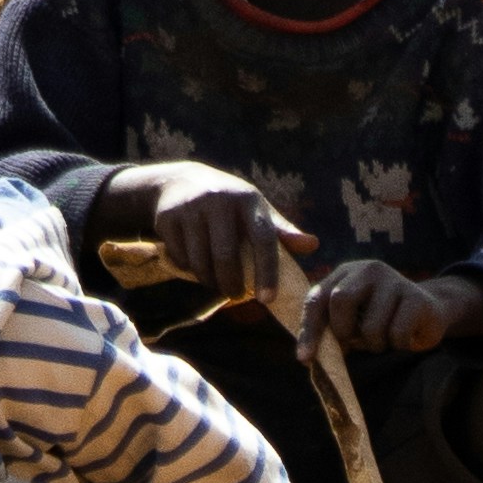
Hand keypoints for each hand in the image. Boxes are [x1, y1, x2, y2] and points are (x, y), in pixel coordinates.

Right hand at [92, 161, 293, 304]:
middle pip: (227, 257)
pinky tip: (194, 262)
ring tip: (217, 281)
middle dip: (232, 285)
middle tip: (237, 295)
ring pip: (201, 262)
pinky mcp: (168, 217)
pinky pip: (181, 259)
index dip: (268, 271)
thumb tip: (314, 245)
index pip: (263, 238)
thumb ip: (281, 232)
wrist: (179, 183)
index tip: (268, 299)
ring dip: (210, 281)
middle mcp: (220, 200)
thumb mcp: (255, 210)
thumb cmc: (229, 205)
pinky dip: (189, 269)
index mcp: (248, 199)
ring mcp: (192, 207)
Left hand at [305, 256, 482, 353]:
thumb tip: (305, 358)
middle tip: (355, 343)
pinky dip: (398, 345)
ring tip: (385, 339)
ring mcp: (394, 280)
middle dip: (344, 332)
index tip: (305, 359)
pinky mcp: (416, 296)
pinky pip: (397, 334)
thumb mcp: (353, 319)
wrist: (429, 311)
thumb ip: (330, 329)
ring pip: (371, 327)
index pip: (317, 298)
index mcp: (345, 273)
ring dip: (376, 345)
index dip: (309, 330)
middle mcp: (368, 270)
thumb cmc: (382, 319)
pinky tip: (405, 337)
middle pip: (340, 300)